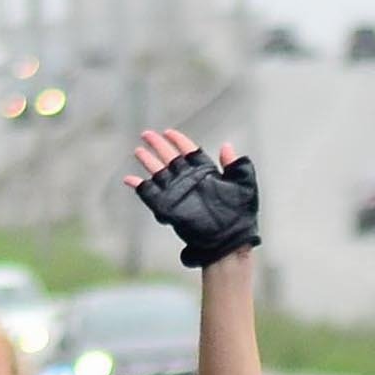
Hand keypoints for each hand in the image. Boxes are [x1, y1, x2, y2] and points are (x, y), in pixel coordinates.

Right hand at [124, 128, 260, 266]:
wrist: (229, 242)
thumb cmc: (241, 216)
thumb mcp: (244, 185)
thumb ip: (237, 165)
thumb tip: (226, 146)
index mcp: (205, 173)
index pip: (189, 151)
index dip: (179, 140)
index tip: (169, 132)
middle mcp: (188, 181)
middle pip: (169, 157)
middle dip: (158, 145)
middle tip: (146, 134)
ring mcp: (177, 194)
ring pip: (158, 172)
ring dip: (147, 161)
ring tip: (138, 151)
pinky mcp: (168, 208)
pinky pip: (150, 194)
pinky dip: (139, 186)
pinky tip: (129, 179)